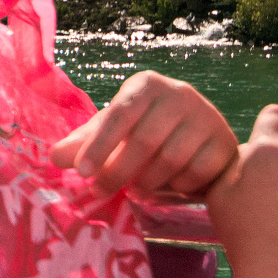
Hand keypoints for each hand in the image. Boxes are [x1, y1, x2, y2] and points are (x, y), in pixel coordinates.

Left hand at [49, 70, 238, 198]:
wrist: (201, 135)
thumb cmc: (147, 129)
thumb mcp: (114, 130)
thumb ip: (85, 142)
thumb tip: (54, 157)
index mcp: (147, 85)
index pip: (119, 114)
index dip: (99, 145)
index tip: (82, 172)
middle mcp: (179, 94)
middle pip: (144, 141)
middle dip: (117, 172)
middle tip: (99, 191)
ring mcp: (206, 118)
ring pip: (170, 160)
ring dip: (146, 183)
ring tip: (133, 192)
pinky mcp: (224, 144)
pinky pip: (195, 174)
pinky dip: (176, 187)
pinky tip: (165, 188)